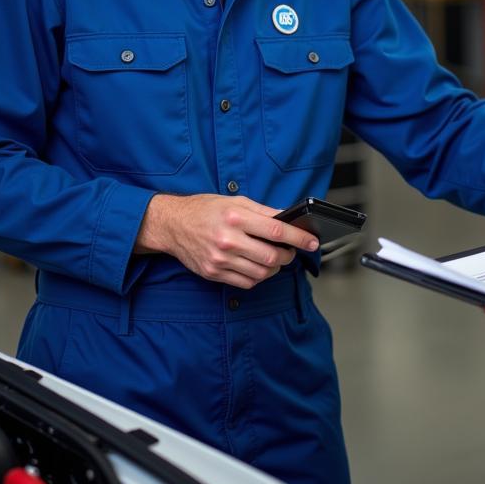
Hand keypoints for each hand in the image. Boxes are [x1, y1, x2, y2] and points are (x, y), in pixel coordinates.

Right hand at [135, 193, 319, 288]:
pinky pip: (246, 283)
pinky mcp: (214, 273)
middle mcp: (228, 240)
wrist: (172, 224)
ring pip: (262, 274)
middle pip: (272, 257)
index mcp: (236, 216)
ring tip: (274, 258)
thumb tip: (289, 219)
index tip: (312, 242)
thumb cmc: (205, 209)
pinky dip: (258, 277)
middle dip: (288, 256)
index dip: (299, 239)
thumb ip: (263, 211)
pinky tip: (257, 266)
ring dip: (275, 268)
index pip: (277, 231)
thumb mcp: (235, 201)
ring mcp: (220, 259)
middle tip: (290, 251)